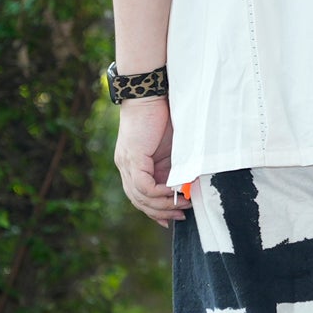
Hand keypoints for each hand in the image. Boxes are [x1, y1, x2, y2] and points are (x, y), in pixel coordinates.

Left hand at [114, 96, 184, 225]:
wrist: (151, 94)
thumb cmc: (164, 115)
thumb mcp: (172, 149)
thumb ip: (175, 167)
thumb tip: (186, 187)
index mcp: (133, 165)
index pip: (140, 196)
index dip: (155, 211)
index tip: (171, 219)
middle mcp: (126, 167)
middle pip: (139, 201)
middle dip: (161, 212)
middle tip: (181, 216)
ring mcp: (127, 163)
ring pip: (140, 197)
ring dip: (163, 205)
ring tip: (183, 205)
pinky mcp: (132, 158)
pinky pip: (143, 186)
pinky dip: (159, 193)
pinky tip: (174, 192)